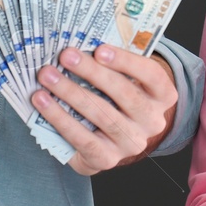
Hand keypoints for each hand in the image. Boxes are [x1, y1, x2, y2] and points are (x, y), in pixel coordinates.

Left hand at [32, 46, 177, 175]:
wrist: (114, 140)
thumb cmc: (116, 98)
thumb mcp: (125, 80)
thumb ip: (111, 65)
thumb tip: (81, 46)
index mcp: (162, 95)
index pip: (151, 75)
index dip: (126, 61)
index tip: (99, 49)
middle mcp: (153, 121)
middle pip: (124, 93)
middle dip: (92, 72)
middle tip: (66, 56)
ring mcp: (131, 143)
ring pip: (101, 115)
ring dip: (70, 92)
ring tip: (48, 76)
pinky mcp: (108, 159)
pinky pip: (83, 138)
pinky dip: (60, 118)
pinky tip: (43, 102)